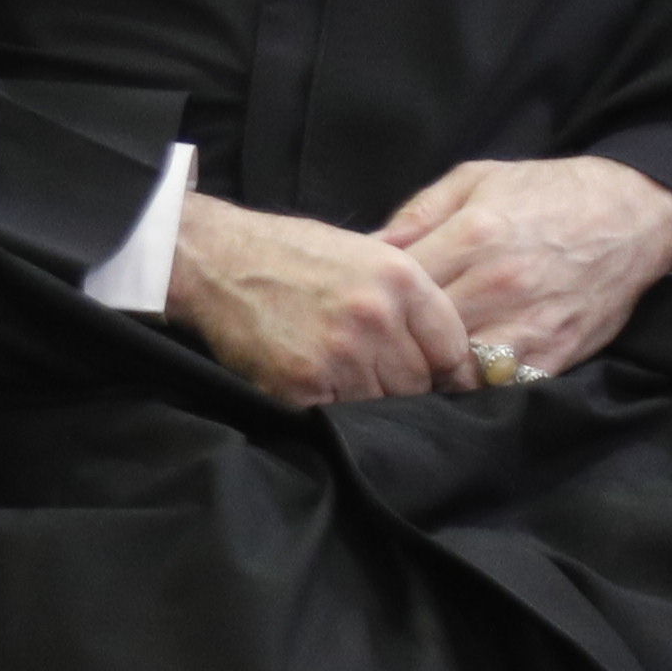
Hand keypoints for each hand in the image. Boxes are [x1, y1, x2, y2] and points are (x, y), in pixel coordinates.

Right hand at [162, 196, 480, 403]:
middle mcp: (376, 316)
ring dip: (367, 401)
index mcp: (401, 279)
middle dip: (404, 386)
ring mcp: (340, 353)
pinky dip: (330, 409)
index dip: (446, 370)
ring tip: (342, 378)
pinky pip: (338, 416)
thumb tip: (451, 353)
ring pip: (382, 405)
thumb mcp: (367, 254)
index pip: (453, 350)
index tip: (436, 379)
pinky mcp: (303, 384)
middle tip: (376, 376)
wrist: (218, 260)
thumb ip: (410, 299)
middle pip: (420, 383)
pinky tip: (315, 386)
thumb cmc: (293, 255)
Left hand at [372, 157, 671, 383]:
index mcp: (473, 234)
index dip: (376, 297)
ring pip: (456, 369)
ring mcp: (529, 323)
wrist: (631, 213)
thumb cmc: (546, 192)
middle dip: (397, 340)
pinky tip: (461, 374)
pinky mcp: (555, 354)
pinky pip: (500, 386)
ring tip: (418, 362)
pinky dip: (475, 386)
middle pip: (420, 331)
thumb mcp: (474, 179)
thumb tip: (365, 250)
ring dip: (432, 370)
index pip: (398, 283)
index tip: (367, 304)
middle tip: (383, 343)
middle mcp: (499, 283)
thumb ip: (417, 214)